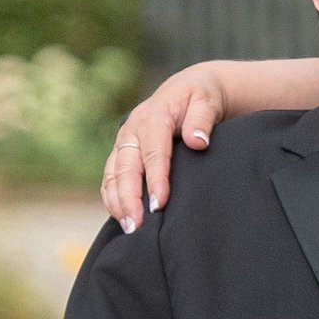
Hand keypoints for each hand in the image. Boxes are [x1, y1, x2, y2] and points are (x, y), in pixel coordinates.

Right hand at [104, 66, 233, 230]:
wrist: (185, 91)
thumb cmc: (199, 98)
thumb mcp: (206, 101)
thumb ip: (202, 119)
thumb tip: (197, 141)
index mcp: (153, 116)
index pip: (153, 152)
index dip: (155, 179)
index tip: (159, 203)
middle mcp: (132, 130)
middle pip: (126, 167)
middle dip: (129, 198)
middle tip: (137, 225)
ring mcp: (124, 142)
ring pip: (113, 175)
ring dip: (117, 202)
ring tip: (129, 228)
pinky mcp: (121, 153)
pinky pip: (111, 177)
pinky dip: (113, 197)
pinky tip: (121, 217)